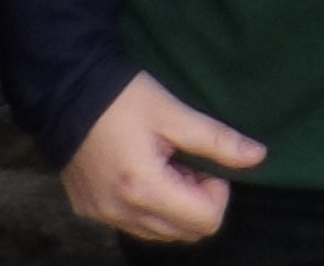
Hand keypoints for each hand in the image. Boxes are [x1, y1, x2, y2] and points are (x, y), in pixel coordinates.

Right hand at [60, 73, 264, 244]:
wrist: (66, 89)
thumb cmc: (122, 97)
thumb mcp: (174, 113)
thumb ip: (217, 140)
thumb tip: (258, 156)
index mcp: (144, 188)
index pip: (206, 220)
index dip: (217, 191)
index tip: (202, 162)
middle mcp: (121, 211)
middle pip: (185, 233)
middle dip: (197, 201)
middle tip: (185, 162)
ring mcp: (103, 215)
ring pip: (160, 234)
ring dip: (173, 207)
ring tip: (163, 166)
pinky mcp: (89, 210)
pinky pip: (133, 225)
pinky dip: (148, 208)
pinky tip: (141, 172)